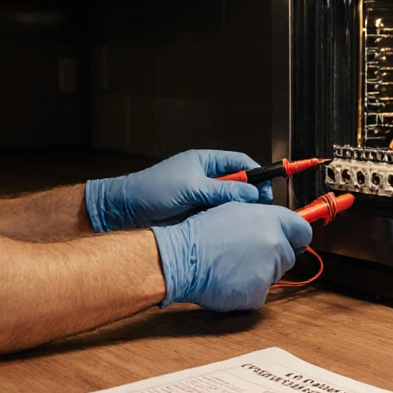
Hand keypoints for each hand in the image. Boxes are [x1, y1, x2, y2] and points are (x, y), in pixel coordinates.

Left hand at [85, 149, 274, 231]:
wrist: (126, 212)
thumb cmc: (152, 190)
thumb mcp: (190, 187)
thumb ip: (222, 189)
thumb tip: (251, 192)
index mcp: (205, 162)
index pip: (240, 163)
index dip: (256, 175)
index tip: (266, 189)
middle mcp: (206, 178)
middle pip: (240, 184)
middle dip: (252, 195)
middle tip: (261, 208)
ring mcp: (202, 198)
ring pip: (231, 203)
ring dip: (240, 210)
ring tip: (247, 220)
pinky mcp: (197, 215)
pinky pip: (220, 217)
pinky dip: (228, 222)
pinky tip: (232, 230)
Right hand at [151, 202, 312, 310]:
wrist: (182, 258)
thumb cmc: (201, 233)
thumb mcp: (234, 211)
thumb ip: (262, 218)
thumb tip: (274, 226)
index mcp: (270, 220)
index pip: (303, 231)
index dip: (296, 237)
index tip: (292, 241)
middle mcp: (274, 244)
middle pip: (288, 256)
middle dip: (272, 257)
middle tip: (245, 254)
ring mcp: (268, 271)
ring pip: (273, 275)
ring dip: (258, 273)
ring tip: (231, 265)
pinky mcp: (258, 294)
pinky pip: (259, 294)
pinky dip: (246, 291)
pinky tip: (228, 280)